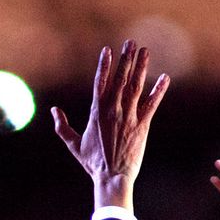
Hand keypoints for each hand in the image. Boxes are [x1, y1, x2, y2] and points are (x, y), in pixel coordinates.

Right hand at [52, 39, 169, 210]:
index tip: (108, 50)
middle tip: (131, 42)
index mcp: (96, 112)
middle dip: (125, 59)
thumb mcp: (74, 144)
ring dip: (141, 67)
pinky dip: (159, 91)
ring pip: (136, 86)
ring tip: (145, 51)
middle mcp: (113, 110)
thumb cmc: (93, 163)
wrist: (112, 177)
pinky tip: (165, 78)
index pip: (100, 82)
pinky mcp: (143, 125)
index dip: (104, 65)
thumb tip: (54, 111)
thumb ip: (62, 127)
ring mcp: (129, 116)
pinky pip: (152, 104)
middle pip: (120, 79)